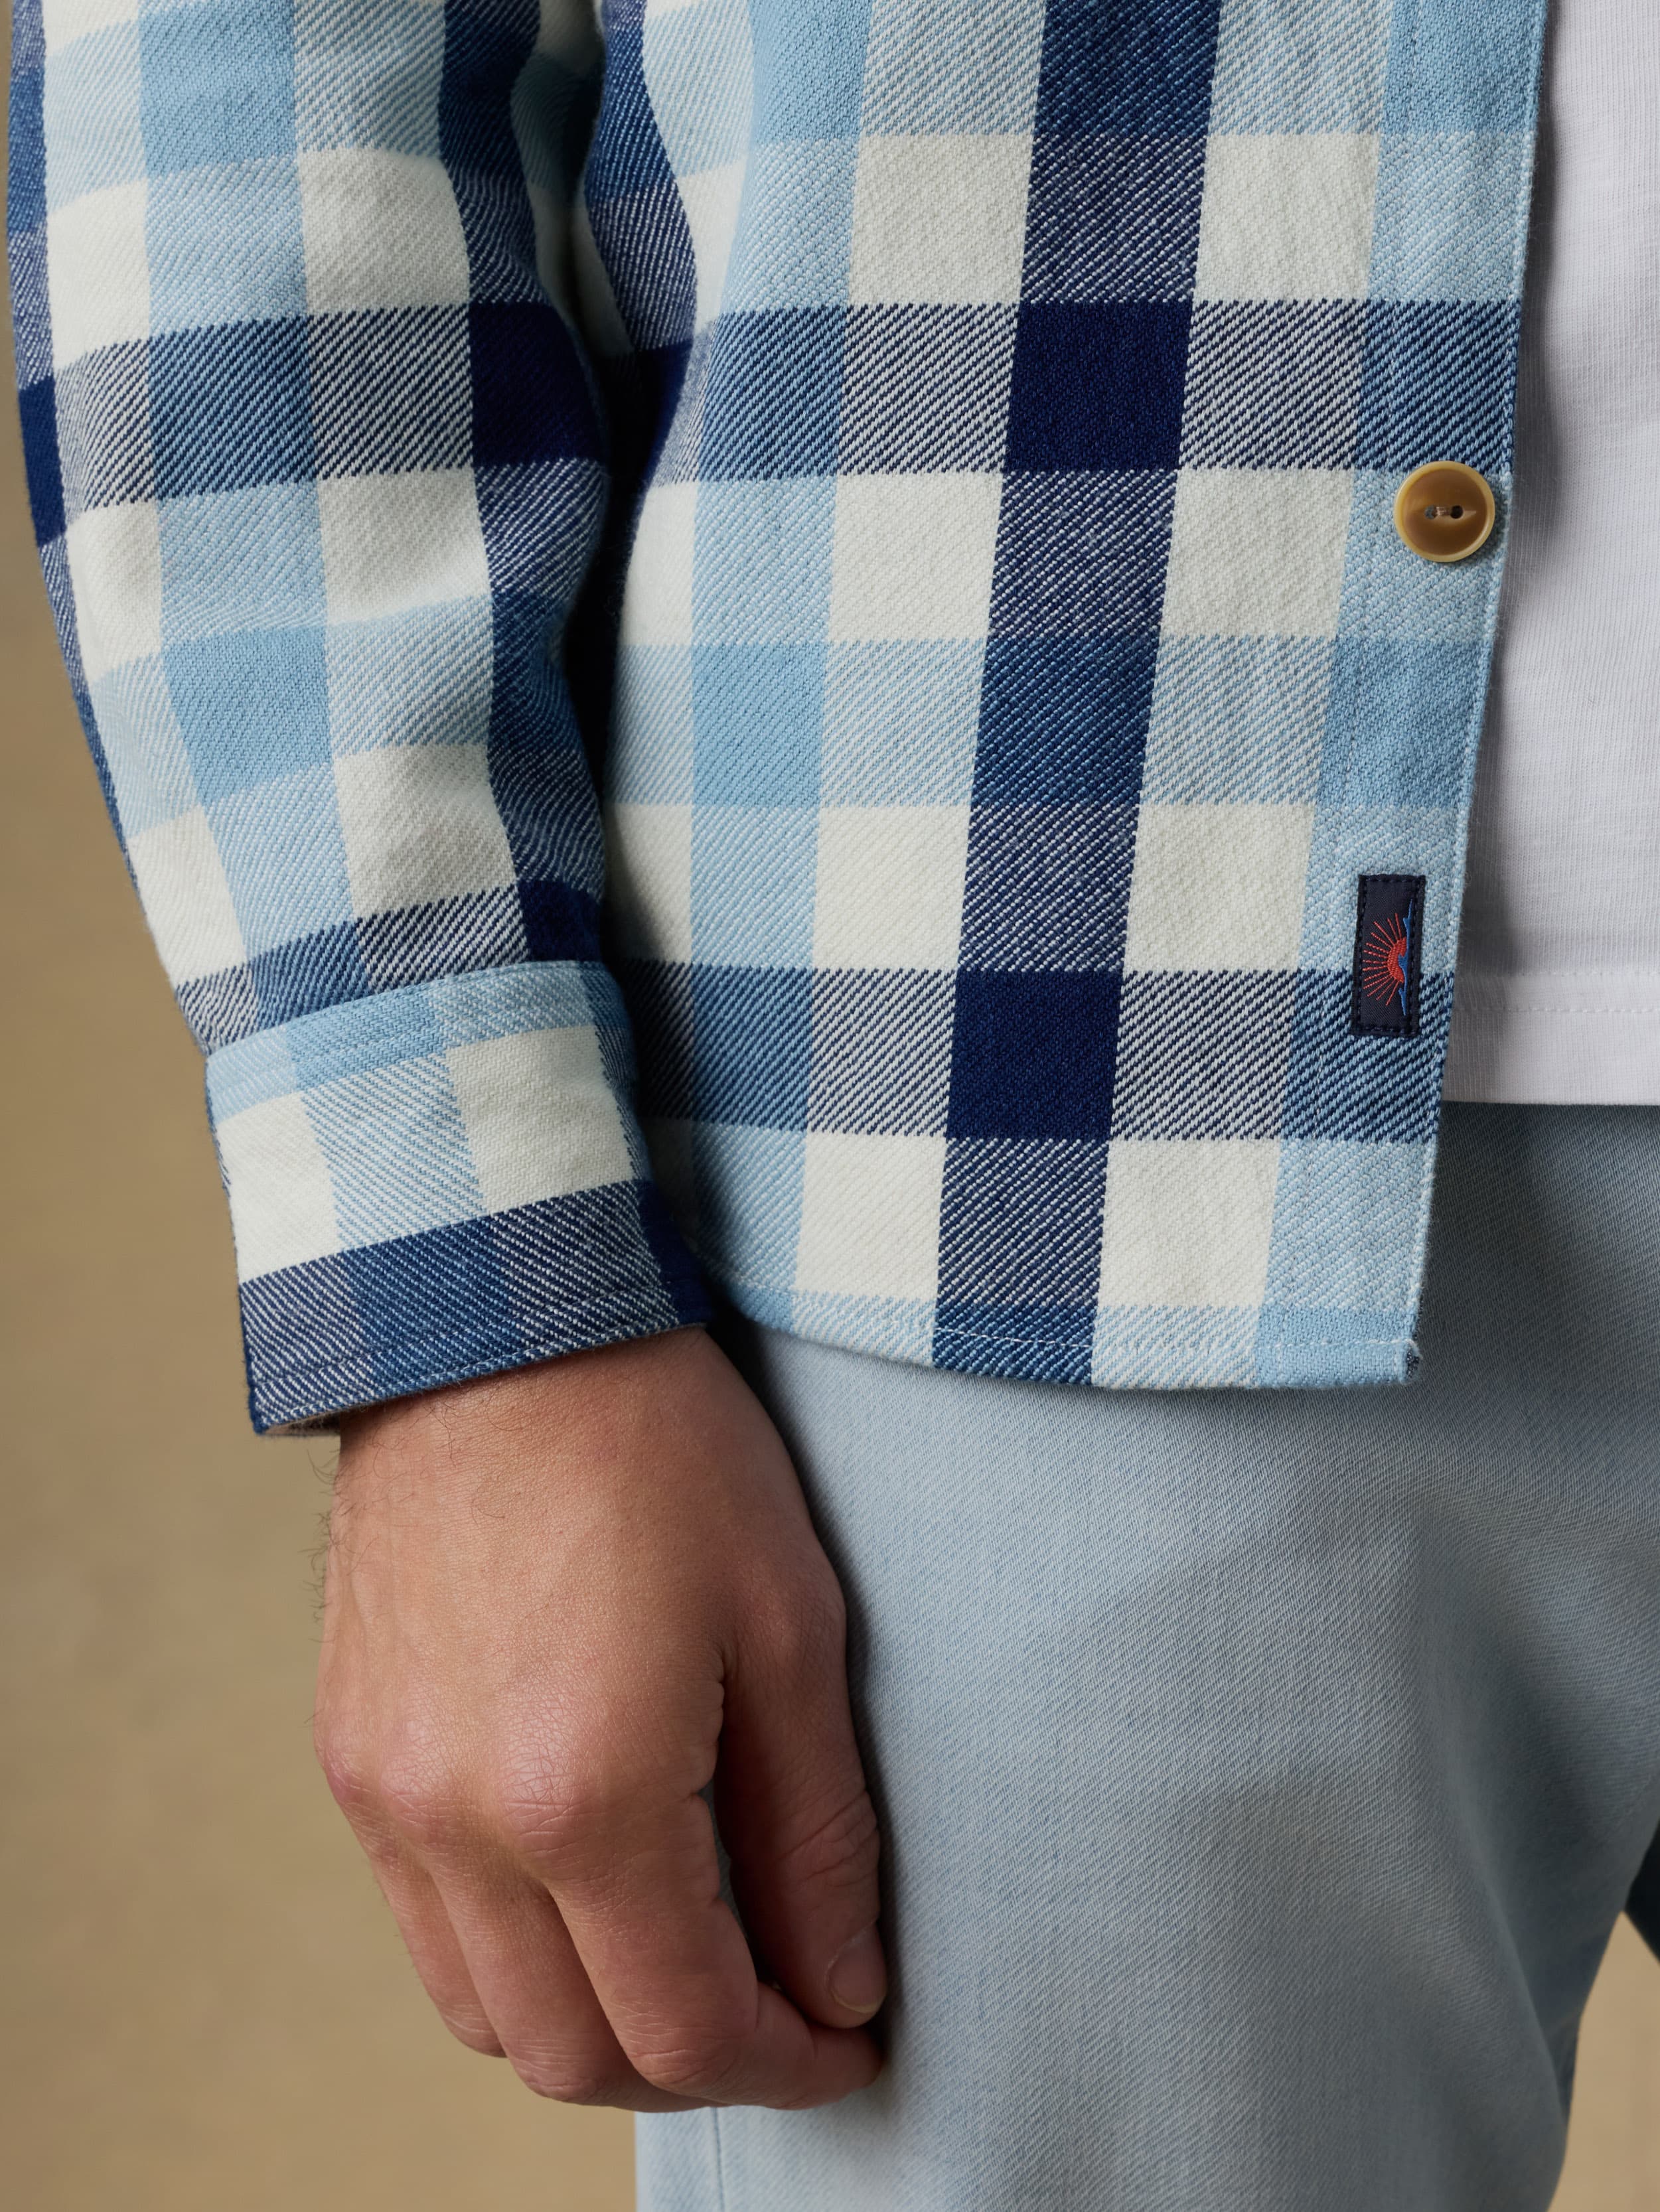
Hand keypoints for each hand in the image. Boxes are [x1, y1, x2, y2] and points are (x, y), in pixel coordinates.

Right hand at [315, 1328, 884, 2110]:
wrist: (495, 1325)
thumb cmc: (660, 1448)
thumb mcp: (790, 1625)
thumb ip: (817, 1830)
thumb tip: (842, 1981)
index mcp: (587, 1797)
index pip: (690, 2030)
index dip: (790, 2064)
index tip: (852, 2038)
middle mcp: (461, 1825)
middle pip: (576, 2058)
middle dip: (696, 2065)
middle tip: (784, 2005)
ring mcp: (386, 1797)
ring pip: (487, 2018)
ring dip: (595, 2026)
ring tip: (688, 1955)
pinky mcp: (350, 1757)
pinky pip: (425, 1928)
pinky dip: (513, 1955)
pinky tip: (587, 1884)